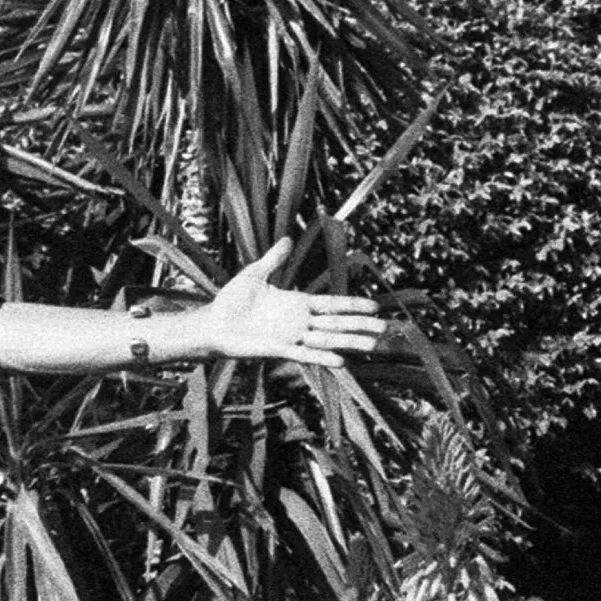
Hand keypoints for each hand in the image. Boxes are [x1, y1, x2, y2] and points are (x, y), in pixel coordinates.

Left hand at [192, 238, 386, 366]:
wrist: (213, 324)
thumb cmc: (231, 300)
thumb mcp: (254, 274)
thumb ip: (273, 259)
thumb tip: (288, 239)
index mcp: (297, 303)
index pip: (332, 304)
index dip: (353, 305)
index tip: (376, 306)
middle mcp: (299, 322)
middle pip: (337, 324)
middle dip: (362, 325)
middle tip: (387, 328)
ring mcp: (291, 337)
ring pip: (328, 340)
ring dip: (350, 342)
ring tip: (373, 346)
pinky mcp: (279, 350)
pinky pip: (306, 356)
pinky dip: (323, 358)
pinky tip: (342, 361)